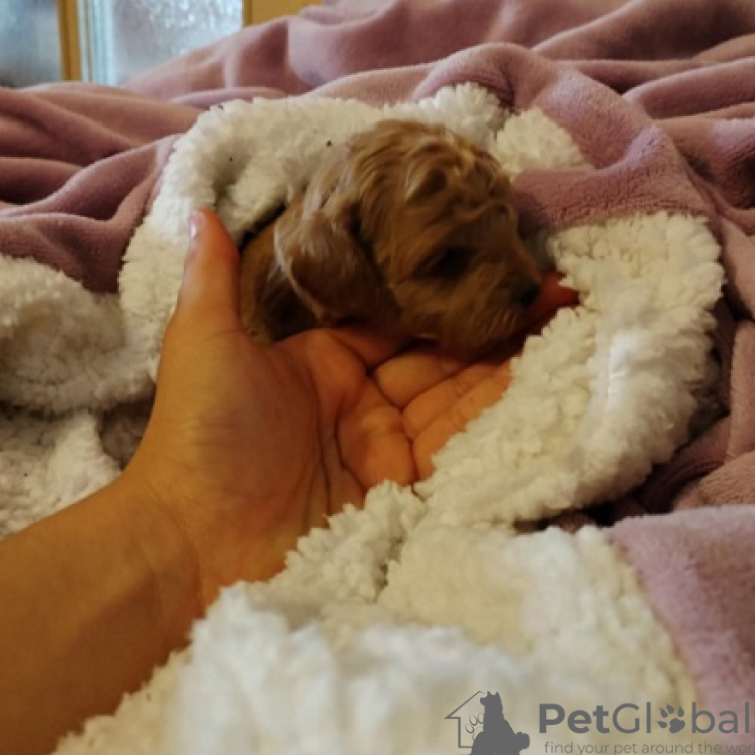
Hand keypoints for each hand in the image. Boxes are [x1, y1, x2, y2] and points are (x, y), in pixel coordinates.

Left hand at [125, 210, 577, 602]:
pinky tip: (536, 376)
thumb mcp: (204, 342)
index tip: (480, 258)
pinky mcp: (402, 488)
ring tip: (558, 319)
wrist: (196, 543)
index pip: (390, 316)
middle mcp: (359, 398)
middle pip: (433, 353)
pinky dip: (495, 411)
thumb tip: (201, 211)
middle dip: (484, 322)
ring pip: (453, 393)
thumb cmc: (202, 433)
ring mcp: (383, 444)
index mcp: (320, 358)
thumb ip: (213, 277)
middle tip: (543, 286)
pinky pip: (456, 442)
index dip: (435, 290)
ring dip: (502, 360)